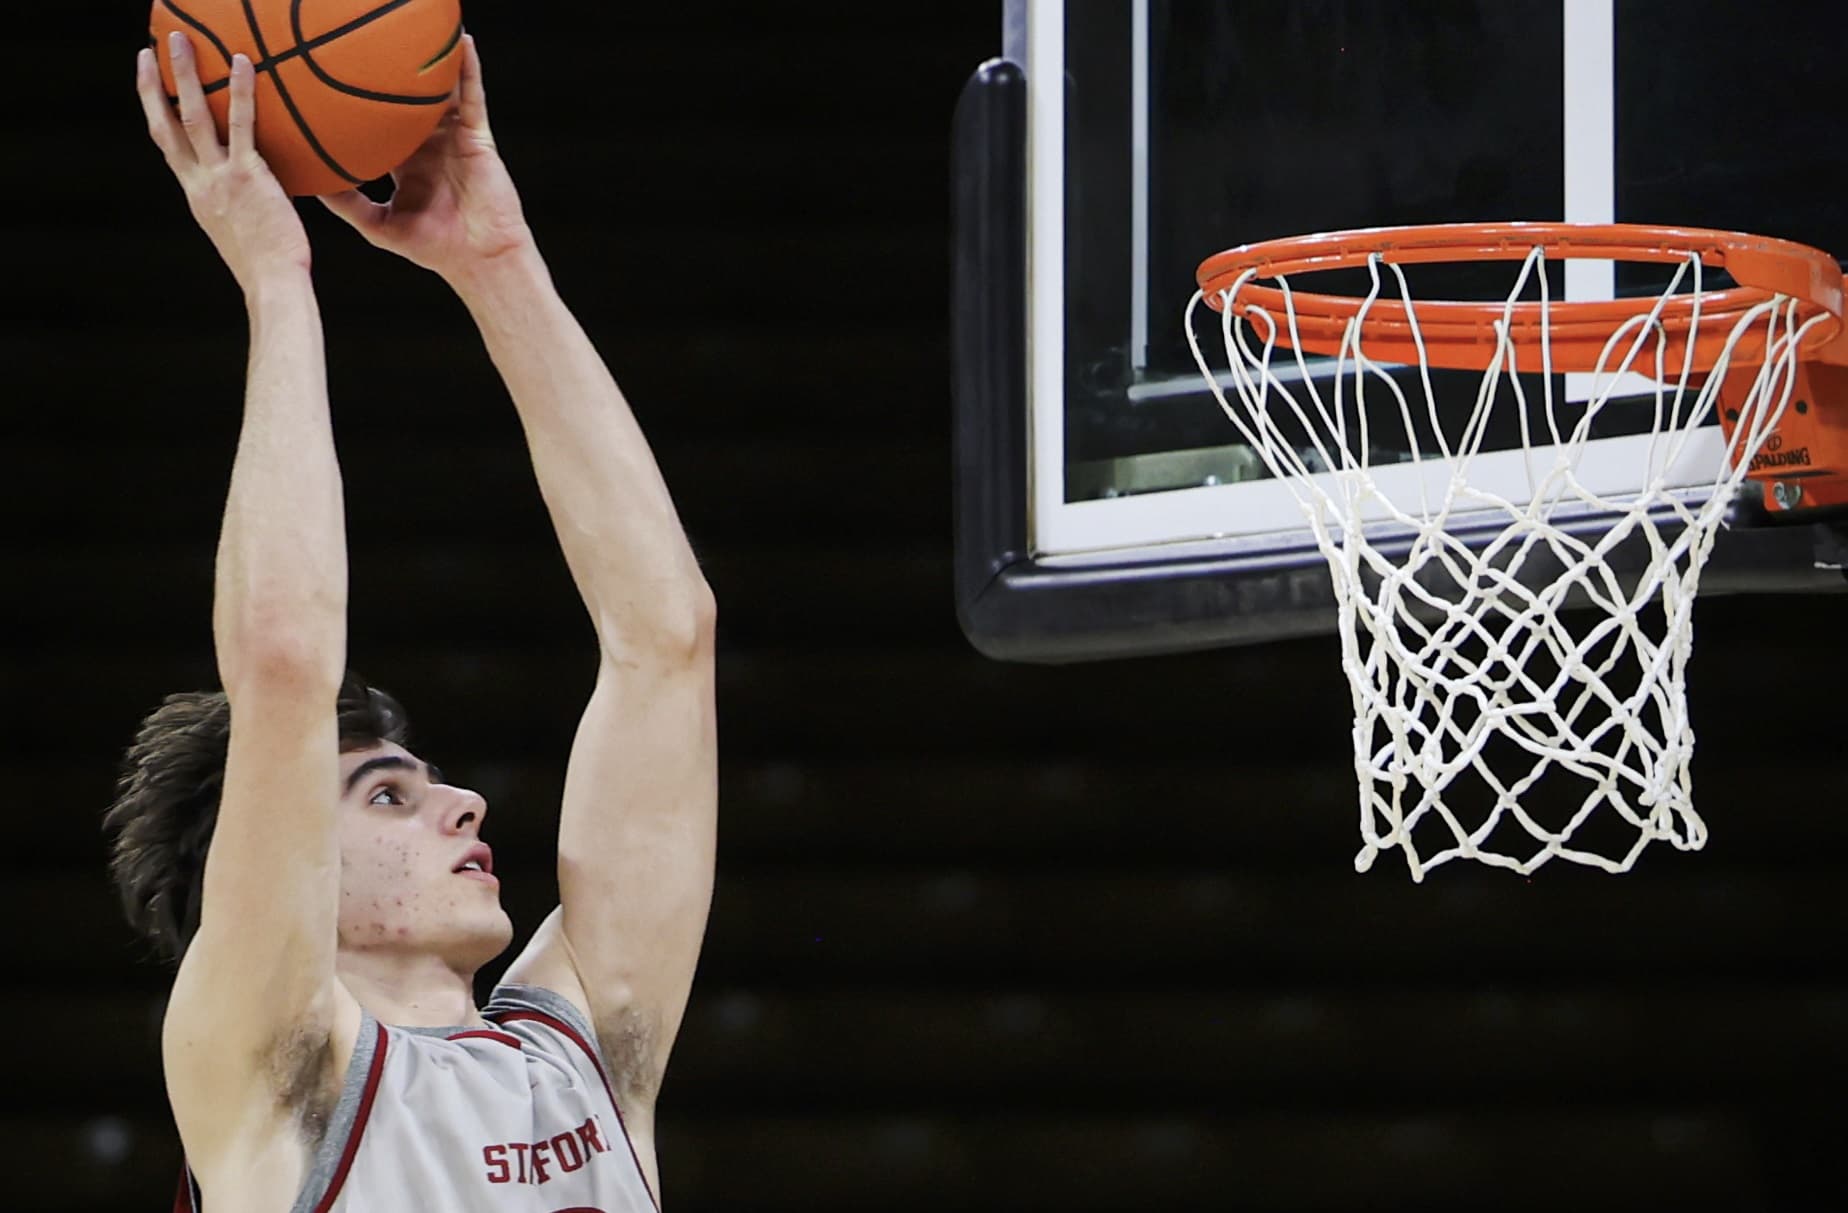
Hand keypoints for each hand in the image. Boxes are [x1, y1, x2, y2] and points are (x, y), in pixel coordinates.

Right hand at [137, 33, 310, 293]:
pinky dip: (242, 92)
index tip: (150, 86)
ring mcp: (220, 177)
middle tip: (150, 50)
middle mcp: (200, 183)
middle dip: (155, 85)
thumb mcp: (243, 230)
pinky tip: (243, 63)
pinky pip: (243, 125)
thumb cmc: (269, 265)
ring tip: (180, 40)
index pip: (168, 146)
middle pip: (166, 124)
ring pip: (194, 115)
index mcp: (197, 195)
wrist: (272, 284)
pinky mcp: (248, 176)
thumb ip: (240, 205)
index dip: (156, 113)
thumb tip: (256, 194)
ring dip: (184, 75)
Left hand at [318, 35, 533, 284]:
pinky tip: (463, 43)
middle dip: (390, 75)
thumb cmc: (433, 249)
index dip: (357, 106)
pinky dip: (469, 70)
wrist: (479, 260)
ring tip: (413, 31)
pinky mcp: (478, 138)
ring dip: (432, 63)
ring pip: (441, 93)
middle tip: (363, 45)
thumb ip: (346, 203)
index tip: (329, 85)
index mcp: (404, 163)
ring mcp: (454, 138)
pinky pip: (473, 97)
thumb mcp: (378, 224)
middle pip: (406, 102)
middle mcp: (429, 145)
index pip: (377, 126)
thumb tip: (308, 182)